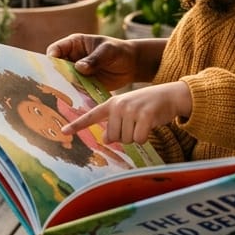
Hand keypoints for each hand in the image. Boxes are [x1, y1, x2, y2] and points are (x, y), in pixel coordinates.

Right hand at [47, 34, 140, 90]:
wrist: (131, 65)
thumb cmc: (119, 51)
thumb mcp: (108, 51)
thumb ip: (94, 59)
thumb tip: (79, 67)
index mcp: (74, 44)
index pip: (55, 50)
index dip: (51, 58)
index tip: (54, 67)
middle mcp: (71, 59)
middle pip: (55, 68)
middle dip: (54, 77)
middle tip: (55, 86)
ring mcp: (76, 73)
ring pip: (63, 81)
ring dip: (63, 89)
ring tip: (64, 97)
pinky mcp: (82, 86)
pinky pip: (74, 91)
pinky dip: (73, 97)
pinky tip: (74, 103)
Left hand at [61, 82, 191, 143]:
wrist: (171, 95)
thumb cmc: (149, 105)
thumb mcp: (129, 111)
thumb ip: (114, 123)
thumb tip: (105, 139)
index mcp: (113, 103)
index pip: (92, 115)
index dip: (77, 124)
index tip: (63, 132)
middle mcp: (119, 105)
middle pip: (113, 136)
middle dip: (124, 136)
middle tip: (135, 124)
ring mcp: (132, 109)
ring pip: (126, 139)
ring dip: (136, 136)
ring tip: (143, 122)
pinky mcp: (144, 115)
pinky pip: (139, 139)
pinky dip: (145, 137)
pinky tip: (150, 125)